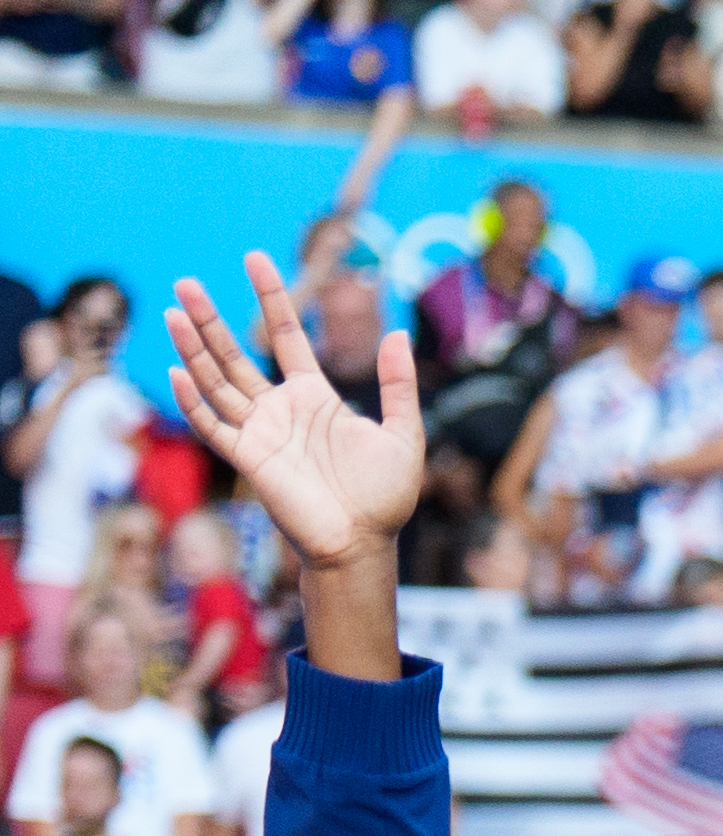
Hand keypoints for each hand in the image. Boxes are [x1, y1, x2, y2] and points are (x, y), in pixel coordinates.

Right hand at [164, 252, 420, 568]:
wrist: (364, 542)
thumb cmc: (385, 495)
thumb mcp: (402, 433)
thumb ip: (398, 385)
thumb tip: (396, 335)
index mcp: (314, 396)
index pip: (285, 336)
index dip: (271, 298)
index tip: (254, 259)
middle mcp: (279, 408)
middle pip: (235, 353)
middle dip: (211, 319)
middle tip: (186, 281)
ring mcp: (259, 431)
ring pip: (216, 381)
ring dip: (193, 348)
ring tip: (174, 311)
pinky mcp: (247, 459)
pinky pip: (212, 425)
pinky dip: (194, 401)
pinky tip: (178, 371)